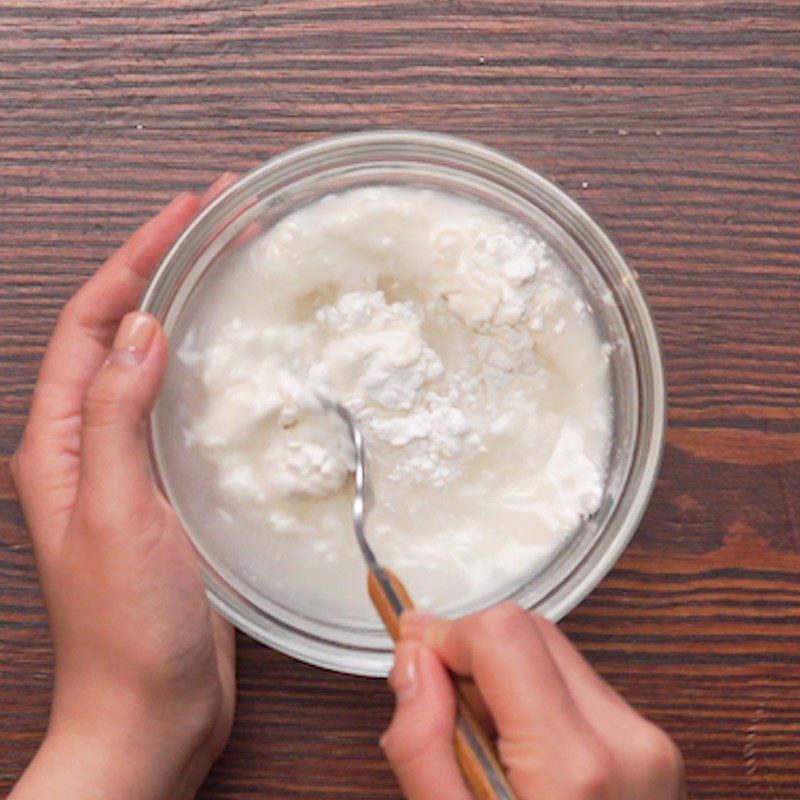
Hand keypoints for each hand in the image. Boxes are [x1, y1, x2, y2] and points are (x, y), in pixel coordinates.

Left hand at [10, 175, 238, 799]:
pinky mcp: (171, 491)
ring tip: (228, 270)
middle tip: (217, 223)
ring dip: (185, 313)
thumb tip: (140, 331)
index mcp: (57, 444)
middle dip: (160, 269)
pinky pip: (183, 411)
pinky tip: (240, 362)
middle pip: (118, 334)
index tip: (183, 212)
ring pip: (153, 367)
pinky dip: (208, 372)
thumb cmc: (126, 628)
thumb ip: (117, 419)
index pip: (89, 325)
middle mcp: (88, 447)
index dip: (133, 260)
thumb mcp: (117, 513)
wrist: (151, 710)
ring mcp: (130, 467)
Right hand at [382, 603, 684, 799]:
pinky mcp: (651, 745)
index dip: (448, 640)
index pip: (503, 632)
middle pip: (529, 629)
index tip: (418, 667)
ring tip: (485, 742)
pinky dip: (534, 695)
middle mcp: (625, 741)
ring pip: (552, 649)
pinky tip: (519, 749)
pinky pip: (575, 682)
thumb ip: (422, 745)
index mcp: (574, 767)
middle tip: (444, 711)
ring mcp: (646, 742)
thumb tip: (413, 661)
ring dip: (503, 675)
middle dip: (472, 653)